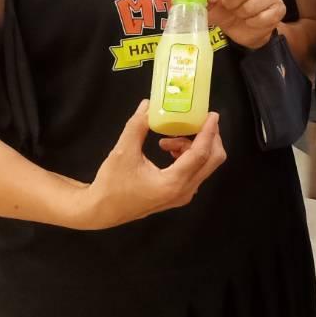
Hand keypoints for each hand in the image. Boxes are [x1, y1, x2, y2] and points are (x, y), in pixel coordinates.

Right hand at [77, 101, 224, 229]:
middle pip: (213, 160)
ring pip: (204, 165)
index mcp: (172, 183)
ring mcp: (183, 195)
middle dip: (208, 137)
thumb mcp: (122, 152)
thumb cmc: (111, 184)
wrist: (102, 211)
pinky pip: (195, 171)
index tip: (212, 115)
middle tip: (196, 121)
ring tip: (167, 140)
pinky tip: (169, 149)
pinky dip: (189, 156)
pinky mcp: (179, 195)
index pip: (201, 154)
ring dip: (193, 146)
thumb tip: (148, 105)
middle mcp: (184, 191)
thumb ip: (137, 126)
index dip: (208, 132)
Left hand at [208, 0, 284, 49]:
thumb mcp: (215, 2)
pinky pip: (262, 18)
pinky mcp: (280, 8)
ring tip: (241, 13)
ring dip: (242, 14)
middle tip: (231, 7)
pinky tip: (252, 20)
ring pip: (251, 6)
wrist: (245, 27)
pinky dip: (253, 22)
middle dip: (231, 4)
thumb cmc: (229, 9)